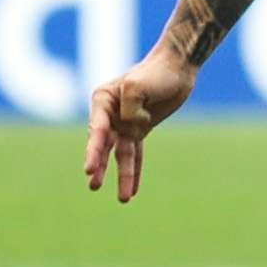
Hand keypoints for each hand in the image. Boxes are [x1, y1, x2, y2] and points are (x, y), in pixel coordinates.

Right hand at [83, 45, 197, 202]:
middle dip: (98, 166)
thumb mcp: (137, 85)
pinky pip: (135, 154)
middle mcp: (110, 114)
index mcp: (103, 100)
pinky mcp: (139, 130)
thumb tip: (133, 125)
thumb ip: (130, 107)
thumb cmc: (156, 72)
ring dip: (121, 176)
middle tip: (93, 185)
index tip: (88, 169)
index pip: (97, 130)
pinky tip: (132, 190)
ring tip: (122, 199)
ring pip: (120, 155)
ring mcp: (124, 123)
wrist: (177, 67)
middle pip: (103, 145)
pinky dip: (134, 171)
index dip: (93, 151)